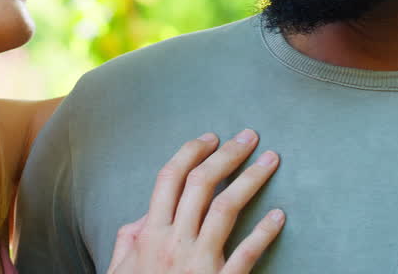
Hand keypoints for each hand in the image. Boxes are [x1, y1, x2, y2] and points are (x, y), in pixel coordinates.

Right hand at [106, 130, 283, 273]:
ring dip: (251, 179)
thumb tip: (141, 217)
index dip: (191, 151)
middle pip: (201, 184)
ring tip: (271, 160)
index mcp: (149, 235)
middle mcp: (174, 243)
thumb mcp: (118, 271)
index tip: (210, 138)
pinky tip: (279, 216)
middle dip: (227, 154)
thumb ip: (127, 240)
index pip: (169, 179)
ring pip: (226, 208)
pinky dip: (264, 233)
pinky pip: (246, 255)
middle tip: (249, 137)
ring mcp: (199, 264)